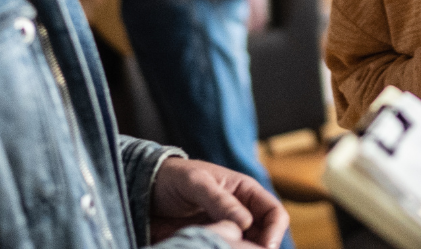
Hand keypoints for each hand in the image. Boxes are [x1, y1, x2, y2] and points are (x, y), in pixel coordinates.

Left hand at [149, 156, 289, 247]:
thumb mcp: (197, 183)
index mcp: (245, 192)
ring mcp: (226, 231)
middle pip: (263, 237)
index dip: (275, 232)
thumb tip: (246, 223)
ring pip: (244, 248)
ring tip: (221, 248)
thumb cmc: (174, 178)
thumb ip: (220, 201)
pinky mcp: (211, 243)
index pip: (274, 214)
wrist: (145, 190)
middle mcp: (240, 213)